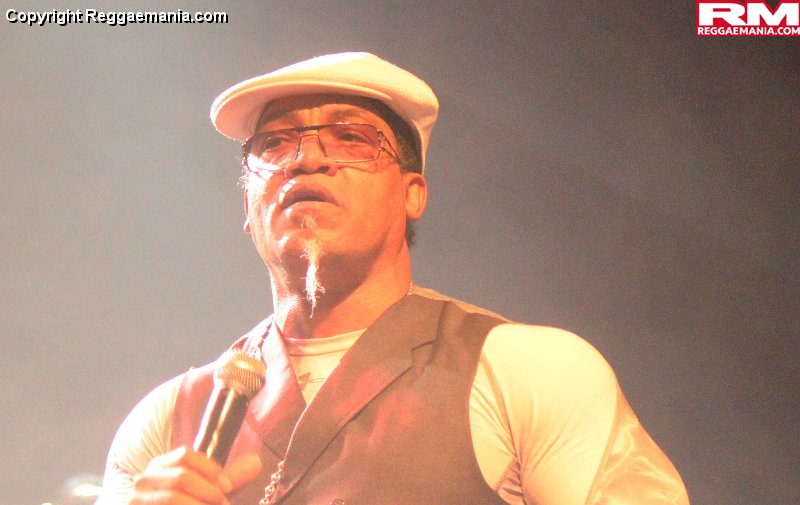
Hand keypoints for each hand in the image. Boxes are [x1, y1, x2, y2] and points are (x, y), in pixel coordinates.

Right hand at [129, 446, 261, 503]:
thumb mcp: (206, 494)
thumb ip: (228, 479)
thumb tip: (256, 462)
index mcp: (160, 466)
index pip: (185, 455)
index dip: (210, 470)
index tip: (227, 487)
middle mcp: (144, 480)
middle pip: (182, 477)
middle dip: (209, 493)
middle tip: (223, 504)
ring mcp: (136, 500)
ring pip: (173, 498)